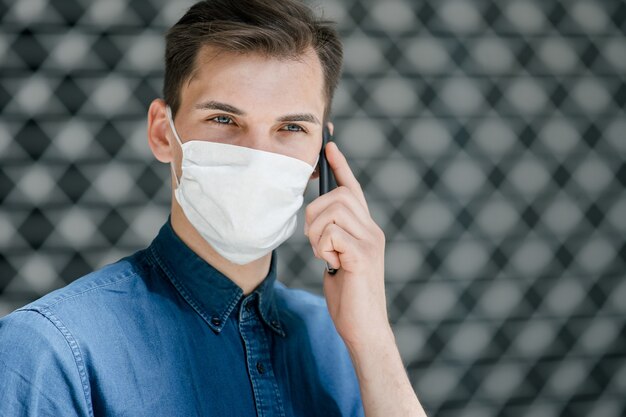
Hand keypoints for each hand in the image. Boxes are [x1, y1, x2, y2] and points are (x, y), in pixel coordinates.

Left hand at [304, 142, 390, 347]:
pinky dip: (324, 250)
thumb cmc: (348, 296)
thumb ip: (334, 237)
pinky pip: (332, 234)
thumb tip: (319, 221)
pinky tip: (333, 266)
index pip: (353, 189)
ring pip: (332, 212)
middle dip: (315, 213)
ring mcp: (370, 242)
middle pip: (337, 196)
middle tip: (316, 242)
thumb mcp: (338, 258)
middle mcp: (372, 230)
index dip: (341, 166)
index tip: (330, 145)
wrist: (363, 327)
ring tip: (326, 257)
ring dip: (317, 234)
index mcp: (366, 229)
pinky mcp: (362, 256)